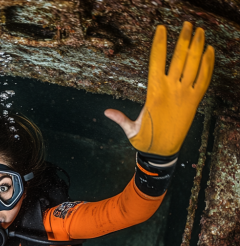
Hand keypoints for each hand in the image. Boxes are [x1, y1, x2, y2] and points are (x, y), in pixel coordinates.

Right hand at [104, 22, 214, 155]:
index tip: (161, 29)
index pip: (156, 61)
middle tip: (187, 24)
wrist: (163, 153)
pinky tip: (209, 50)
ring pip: (194, 64)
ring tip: (199, 31)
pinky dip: (208, 63)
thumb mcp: (130, 129)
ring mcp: (185, 95)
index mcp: (154, 94)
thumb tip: (105, 112)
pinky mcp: (195, 101)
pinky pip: (204, 78)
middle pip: (179, 58)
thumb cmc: (145, 140)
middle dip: (184, 38)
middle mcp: (171, 91)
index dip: (159, 43)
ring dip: (198, 45)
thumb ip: (120, 118)